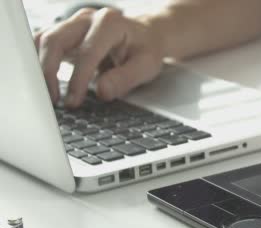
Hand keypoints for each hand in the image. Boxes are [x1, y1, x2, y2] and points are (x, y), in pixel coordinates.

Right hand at [34, 7, 164, 106]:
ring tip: (47, 94)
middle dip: (49, 72)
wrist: (146, 35)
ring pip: (44, 40)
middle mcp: (87, 18)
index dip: (78, 79)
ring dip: (40, 67)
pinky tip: (44, 82)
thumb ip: (126, 79)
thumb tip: (102, 92)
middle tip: (53, 99)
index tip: (73, 101)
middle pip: (55, 40)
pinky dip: (39, 62)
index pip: (87, 51)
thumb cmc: (146, 49)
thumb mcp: (146, 66)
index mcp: (110, 23)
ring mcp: (73, 23)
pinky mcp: (65, 32)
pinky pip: (44, 44)